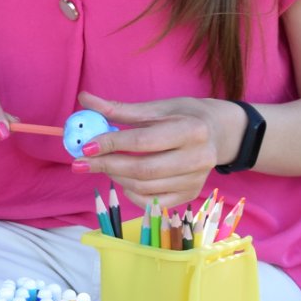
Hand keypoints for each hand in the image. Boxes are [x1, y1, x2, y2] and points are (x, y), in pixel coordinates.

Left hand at [70, 91, 239, 206]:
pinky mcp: (191, 194)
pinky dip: (132, 193)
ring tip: (103, 166)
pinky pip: (153, 201)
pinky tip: (123, 179)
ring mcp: (196, 180)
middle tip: (81, 163)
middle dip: (108, 166)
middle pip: (144, 169)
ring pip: (146, 187)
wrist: (220, 133)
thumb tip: (84, 99)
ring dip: (117, 178)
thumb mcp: (157, 107)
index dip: (112, 144)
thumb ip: (120, 109)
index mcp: (192, 130)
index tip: (86, 146)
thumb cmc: (185, 115)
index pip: (144, 141)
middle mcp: (199, 158)